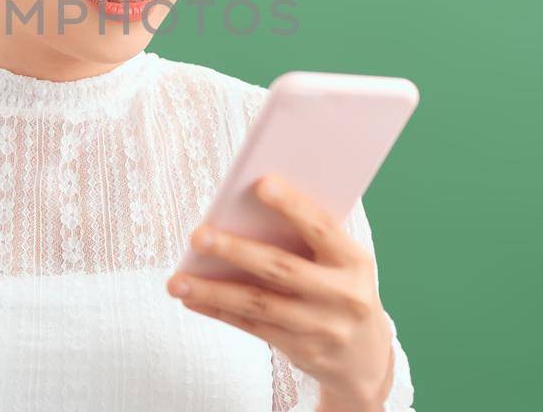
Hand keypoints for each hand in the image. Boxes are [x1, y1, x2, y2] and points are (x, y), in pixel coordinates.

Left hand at [167, 175, 394, 411]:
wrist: (366, 358)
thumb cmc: (341, 289)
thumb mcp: (341, 263)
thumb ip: (308, 240)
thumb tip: (245, 209)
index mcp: (354, 261)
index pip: (322, 227)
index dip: (293, 205)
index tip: (261, 183)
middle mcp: (343, 295)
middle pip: (281, 268)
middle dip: (236, 250)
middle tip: (198, 235)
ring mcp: (322, 327)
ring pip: (259, 304)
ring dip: (213, 290)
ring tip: (176, 279)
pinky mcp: (302, 351)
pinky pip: (252, 327)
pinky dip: (219, 311)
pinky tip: (192, 298)